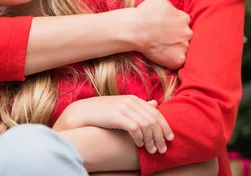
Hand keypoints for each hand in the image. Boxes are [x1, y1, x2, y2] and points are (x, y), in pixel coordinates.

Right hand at [54, 95, 172, 154]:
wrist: (81, 112)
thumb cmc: (102, 112)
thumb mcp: (122, 106)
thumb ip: (138, 106)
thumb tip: (155, 104)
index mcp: (133, 99)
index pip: (156, 113)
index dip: (165, 126)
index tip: (170, 139)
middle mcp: (130, 101)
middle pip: (153, 119)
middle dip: (160, 136)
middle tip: (162, 149)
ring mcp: (123, 107)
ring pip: (146, 125)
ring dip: (151, 140)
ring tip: (151, 150)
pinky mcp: (116, 115)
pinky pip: (135, 128)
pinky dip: (140, 138)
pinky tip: (139, 145)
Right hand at [132, 0, 191, 68]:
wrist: (135, 29)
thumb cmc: (145, 13)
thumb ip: (168, 0)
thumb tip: (169, 4)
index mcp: (184, 18)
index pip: (183, 23)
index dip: (173, 26)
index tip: (164, 29)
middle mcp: (188, 32)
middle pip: (185, 36)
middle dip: (176, 37)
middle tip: (162, 38)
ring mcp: (184, 47)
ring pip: (182, 49)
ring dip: (174, 48)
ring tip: (160, 47)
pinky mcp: (178, 59)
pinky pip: (178, 61)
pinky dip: (171, 59)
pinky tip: (161, 55)